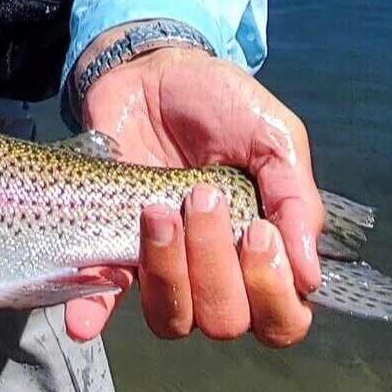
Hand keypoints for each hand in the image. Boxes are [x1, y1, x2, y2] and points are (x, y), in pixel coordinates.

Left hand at [61, 39, 325, 347]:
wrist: (150, 71)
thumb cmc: (221, 105)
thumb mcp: (273, 136)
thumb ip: (296, 199)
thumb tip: (309, 274)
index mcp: (262, 253)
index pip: (282, 318)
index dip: (273, 293)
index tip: (258, 233)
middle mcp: (216, 273)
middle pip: (224, 320)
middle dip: (214, 263)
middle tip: (202, 195)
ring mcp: (163, 267)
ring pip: (171, 317)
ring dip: (166, 271)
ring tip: (158, 210)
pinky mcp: (109, 251)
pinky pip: (101, 300)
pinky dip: (92, 313)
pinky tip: (82, 321)